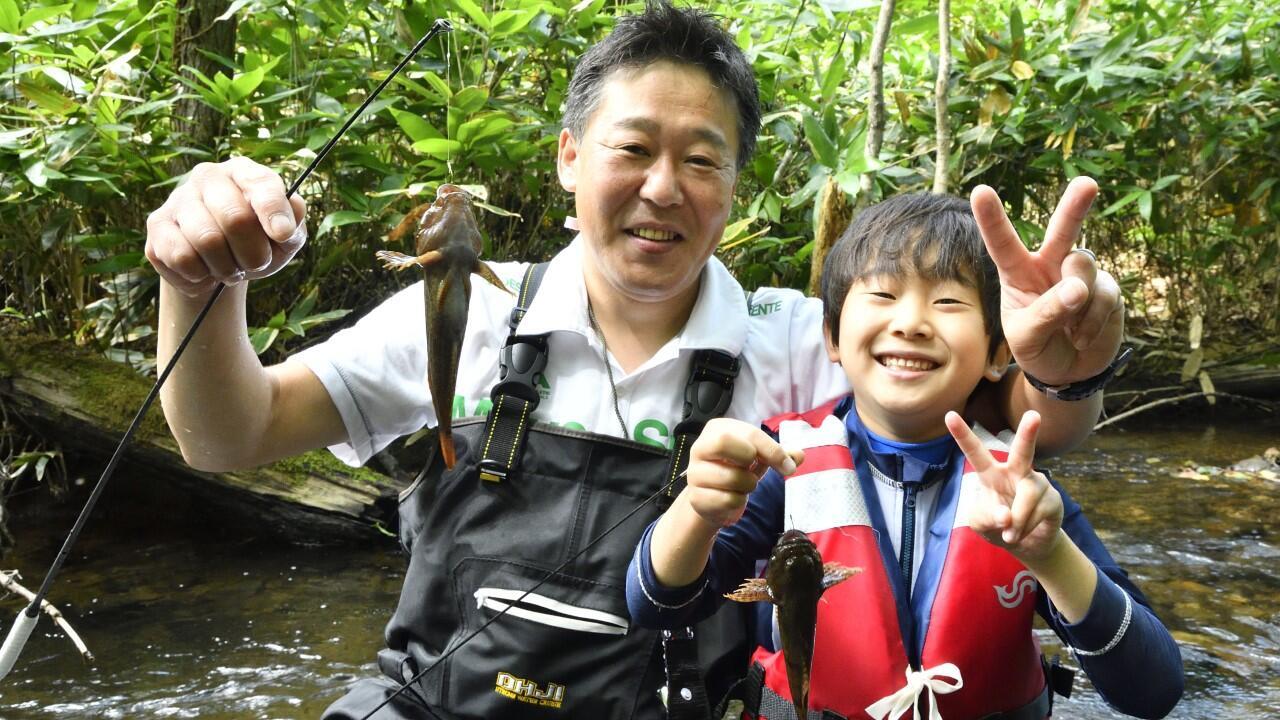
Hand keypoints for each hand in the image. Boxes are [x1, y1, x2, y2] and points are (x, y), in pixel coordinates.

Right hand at [145, 157, 307, 297]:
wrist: (217, 264)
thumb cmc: (257, 242)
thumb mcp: (285, 236)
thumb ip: (294, 221)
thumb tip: (294, 207)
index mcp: (243, 171)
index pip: (260, 183)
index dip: (274, 212)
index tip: (283, 236)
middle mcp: (208, 177)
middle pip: (235, 218)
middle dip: (254, 254)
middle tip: (256, 264)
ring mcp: (178, 199)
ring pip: (207, 241)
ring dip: (227, 268)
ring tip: (230, 269)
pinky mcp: (157, 225)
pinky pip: (182, 258)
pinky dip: (201, 276)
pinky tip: (204, 271)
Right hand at [683, 418, 802, 529]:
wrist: (711, 497)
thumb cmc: (736, 468)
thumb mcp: (759, 457)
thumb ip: (780, 454)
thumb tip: (800, 455)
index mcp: (717, 429)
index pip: (749, 434)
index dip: (772, 450)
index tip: (788, 467)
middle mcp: (700, 447)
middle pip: (724, 442)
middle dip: (749, 458)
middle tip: (755, 468)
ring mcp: (695, 473)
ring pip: (731, 477)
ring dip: (748, 485)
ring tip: (744, 485)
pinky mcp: (696, 497)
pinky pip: (728, 500)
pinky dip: (739, 502)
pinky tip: (733, 498)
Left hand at [945, 410, 1063, 562]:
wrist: (1025, 545)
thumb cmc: (996, 525)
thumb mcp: (979, 523)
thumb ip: (985, 517)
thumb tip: (1006, 516)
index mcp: (990, 473)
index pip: (975, 451)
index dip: (962, 434)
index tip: (949, 415)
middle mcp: (1016, 471)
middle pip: (1022, 451)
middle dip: (1028, 433)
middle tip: (1033, 416)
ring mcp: (1037, 483)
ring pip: (1027, 497)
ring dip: (1016, 521)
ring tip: (1009, 535)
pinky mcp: (1053, 498)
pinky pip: (1038, 512)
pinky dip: (1026, 528)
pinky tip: (1024, 532)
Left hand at [971, 177, 1123, 384]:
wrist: (1069, 371)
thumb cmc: (1037, 348)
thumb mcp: (1027, 337)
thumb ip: (1046, 313)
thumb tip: (1078, 288)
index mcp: (1017, 273)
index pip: (1002, 243)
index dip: (992, 219)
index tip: (980, 191)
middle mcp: (1049, 265)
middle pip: (1062, 230)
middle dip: (1075, 207)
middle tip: (1087, 184)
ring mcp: (1079, 274)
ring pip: (1082, 268)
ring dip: (1075, 301)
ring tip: (1067, 329)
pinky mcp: (1106, 288)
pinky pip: (1103, 296)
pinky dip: (1092, 322)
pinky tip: (1081, 337)